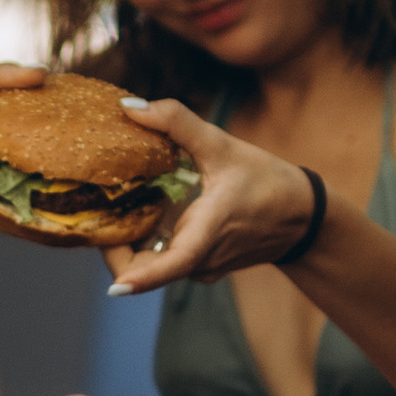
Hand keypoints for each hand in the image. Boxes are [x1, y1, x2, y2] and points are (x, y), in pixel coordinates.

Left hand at [98, 95, 322, 295]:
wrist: (302, 217)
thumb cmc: (266, 181)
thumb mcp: (223, 145)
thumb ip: (177, 122)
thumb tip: (129, 106)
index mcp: (209, 232)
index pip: (173, 264)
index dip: (142, 278)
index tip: (114, 289)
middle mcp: (200, 260)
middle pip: (144, 267)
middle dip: (113, 245)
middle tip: (93, 209)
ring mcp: (199, 269)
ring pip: (150, 264)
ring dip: (128, 240)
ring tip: (114, 205)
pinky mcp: (198, 269)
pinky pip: (163, 260)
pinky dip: (147, 241)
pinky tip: (143, 212)